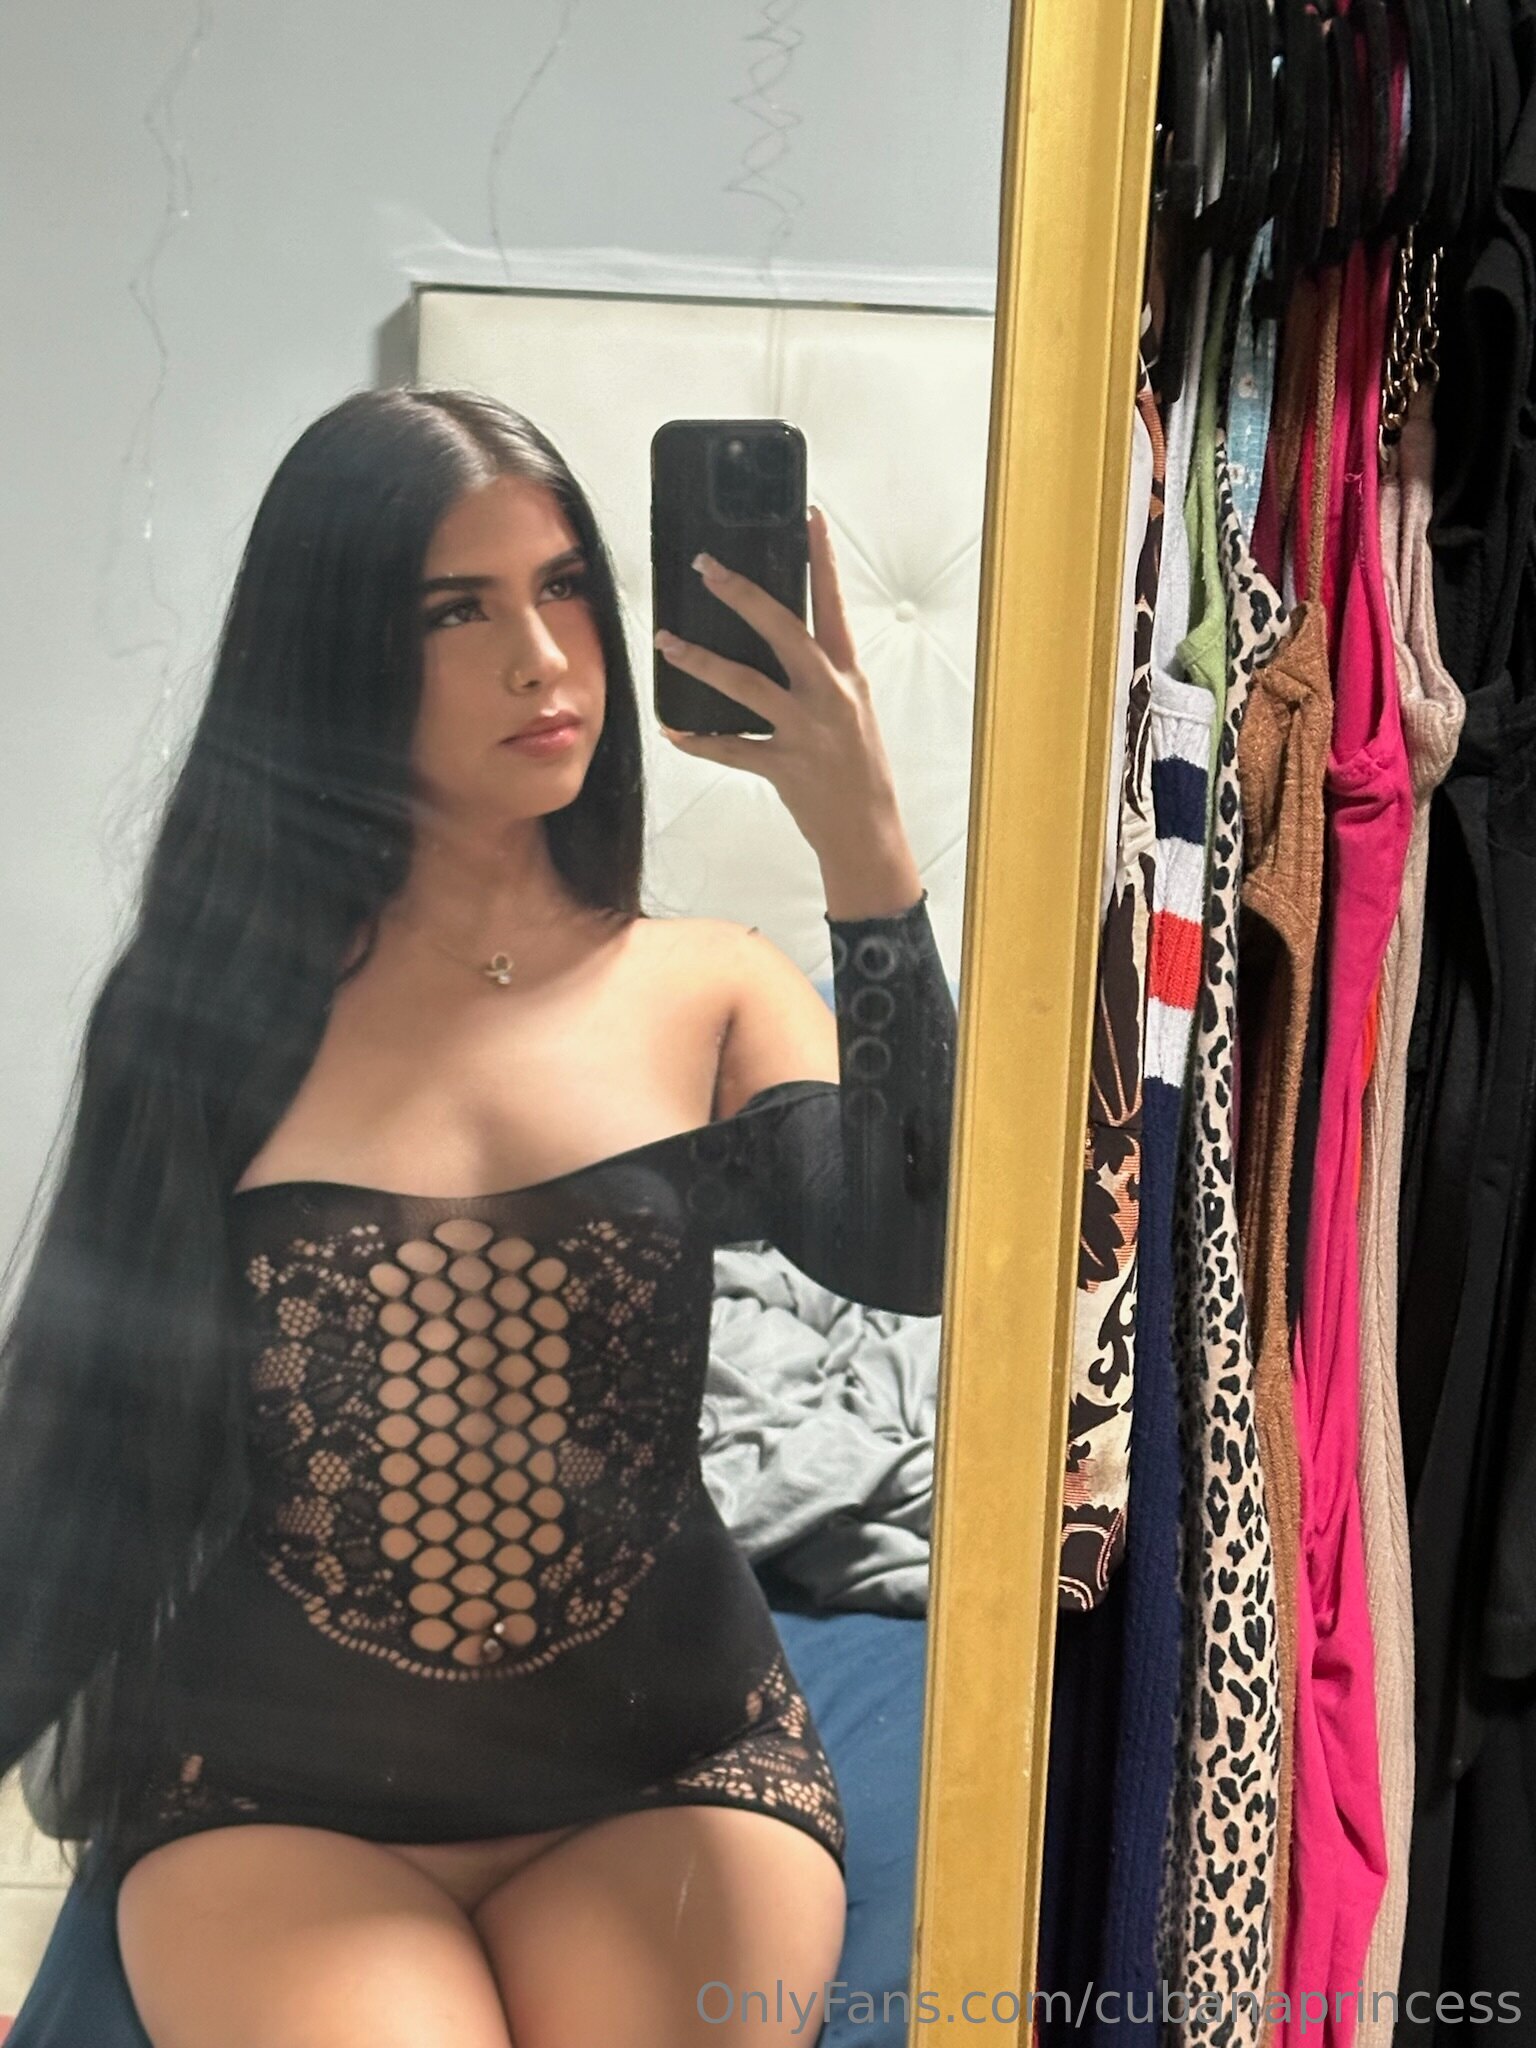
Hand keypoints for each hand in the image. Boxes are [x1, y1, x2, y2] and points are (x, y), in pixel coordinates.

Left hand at [653, 505, 906, 862]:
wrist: (868, 831)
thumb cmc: (859, 768)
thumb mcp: (852, 709)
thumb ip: (822, 676)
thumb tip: (783, 643)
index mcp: (848, 675)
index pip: (834, 605)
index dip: (823, 559)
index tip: (810, 516)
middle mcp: (829, 695)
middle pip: (782, 630)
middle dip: (742, 594)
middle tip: (707, 567)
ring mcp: (806, 731)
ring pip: (744, 685)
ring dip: (700, 661)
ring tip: (667, 642)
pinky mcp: (784, 767)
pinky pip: (730, 749)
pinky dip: (698, 740)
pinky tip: (674, 730)